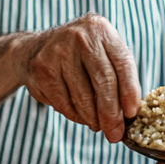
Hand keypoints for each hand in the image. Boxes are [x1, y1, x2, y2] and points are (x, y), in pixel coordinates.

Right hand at [13, 13, 141, 142]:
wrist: (32, 49)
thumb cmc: (77, 57)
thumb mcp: (100, 52)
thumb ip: (117, 74)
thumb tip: (130, 114)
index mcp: (100, 29)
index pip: (122, 63)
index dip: (130, 91)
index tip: (133, 114)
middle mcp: (79, 36)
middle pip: (104, 81)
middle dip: (111, 113)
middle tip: (115, 133)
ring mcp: (57, 52)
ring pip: (83, 96)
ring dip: (93, 118)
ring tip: (98, 126)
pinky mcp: (41, 69)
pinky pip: (64, 102)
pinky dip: (75, 115)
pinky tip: (80, 117)